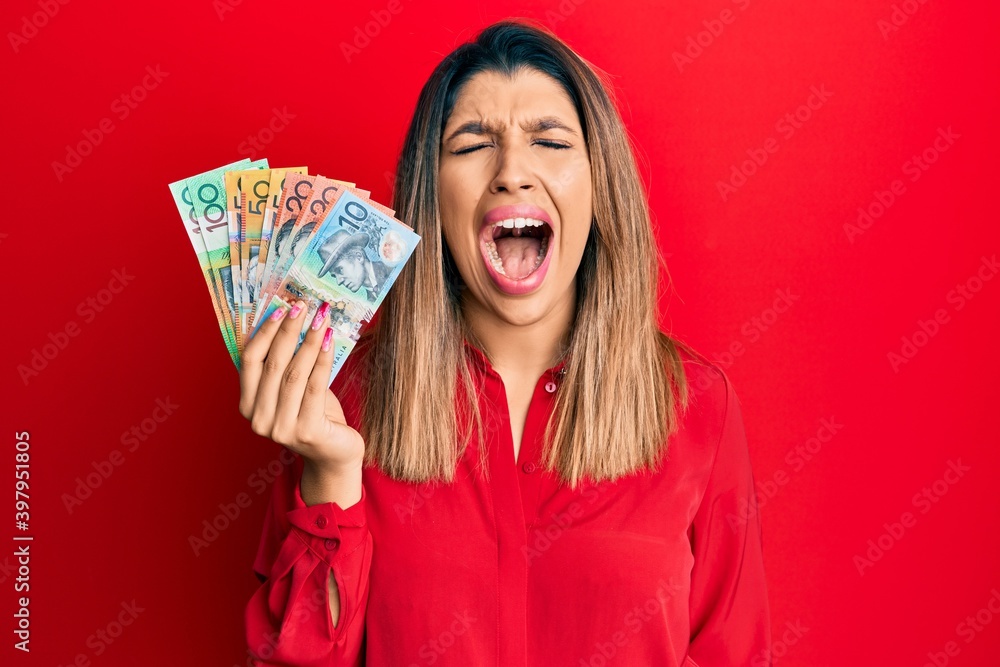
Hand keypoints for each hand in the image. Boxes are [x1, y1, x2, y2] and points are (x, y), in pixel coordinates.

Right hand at [239, 301, 364, 477]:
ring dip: (309, 341)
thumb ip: (285, 364)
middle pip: (273, 363)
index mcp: (248, 405)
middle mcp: (259, 419)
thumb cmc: (314, 415)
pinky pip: (315, 386)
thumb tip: (292, 319)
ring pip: (295, 373)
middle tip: (303, 306)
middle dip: (289, 330)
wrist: (334, 454)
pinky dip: (323, 359)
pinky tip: (330, 340)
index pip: (249, 361)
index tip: (280, 308)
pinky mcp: (307, 431)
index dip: (264, 332)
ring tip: (322, 318)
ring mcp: (281, 428)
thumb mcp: (292, 389)